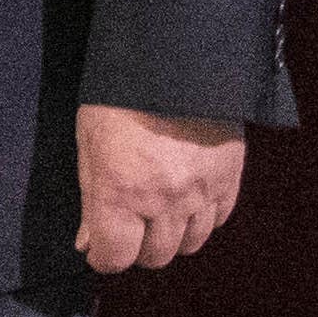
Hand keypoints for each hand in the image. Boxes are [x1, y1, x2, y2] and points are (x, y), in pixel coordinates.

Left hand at [77, 104, 244, 273]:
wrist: (174, 59)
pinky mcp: (229, 177)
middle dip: (137, 248)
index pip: (114, 257)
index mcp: (120, 191)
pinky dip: (203, 217)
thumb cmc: (120, 98)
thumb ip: (91, 198)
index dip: (104, 256)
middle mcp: (162, 199)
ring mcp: (200, 191)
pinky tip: (188, 199)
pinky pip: (219, 219)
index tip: (102, 247)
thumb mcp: (90, 144)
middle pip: (154, 256)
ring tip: (160, 213)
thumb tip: (88, 242)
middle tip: (131, 227)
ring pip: (189, 244)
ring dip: (171, 236)